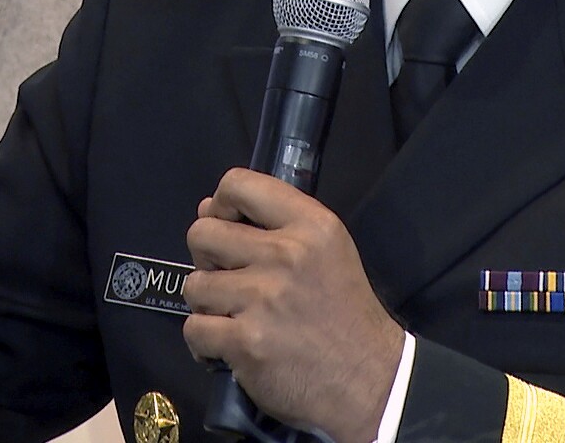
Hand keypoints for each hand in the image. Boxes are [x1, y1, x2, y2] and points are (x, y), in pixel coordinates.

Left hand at [182, 169, 403, 442]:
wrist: (370, 380)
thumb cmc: (344, 311)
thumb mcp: (327, 249)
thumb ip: (274, 223)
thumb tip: (208, 208)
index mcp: (309, 224)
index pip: (238, 184)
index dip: (220, 203)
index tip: (228, 225)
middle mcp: (285, 254)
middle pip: (203, 233)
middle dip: (206, 257)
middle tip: (228, 277)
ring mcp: (263, 299)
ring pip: (195, 284)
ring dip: (207, 303)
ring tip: (232, 315)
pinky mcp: (247, 341)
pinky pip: (194, 328)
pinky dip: (204, 341)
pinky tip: (227, 345)